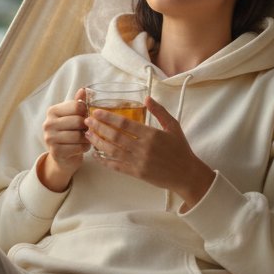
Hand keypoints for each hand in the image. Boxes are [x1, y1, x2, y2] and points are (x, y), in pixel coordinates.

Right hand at [39, 88, 88, 190]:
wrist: (63, 156)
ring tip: (86, 139)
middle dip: (87, 126)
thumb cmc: (70, 132)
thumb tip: (83, 89)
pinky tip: (82, 147)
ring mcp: (50, 138)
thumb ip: (78, 103)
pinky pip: (78, 147)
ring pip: (79, 135)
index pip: (77, 106)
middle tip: (88, 130)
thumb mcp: (73, 116)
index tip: (86, 117)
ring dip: (87, 138)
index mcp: (52, 111)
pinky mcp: (56, 152)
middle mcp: (48, 123)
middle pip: (79, 121)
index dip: (86, 112)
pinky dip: (84, 148)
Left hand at [85, 96, 214, 209]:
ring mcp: (138, 162)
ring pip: (112, 151)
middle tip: (86, 121)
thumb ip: (160, 111)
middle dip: (98, 127)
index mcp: (151, 135)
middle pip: (114, 136)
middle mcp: (143, 148)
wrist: (187, 175)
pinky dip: (104, 160)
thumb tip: (147, 98)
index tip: (96, 112)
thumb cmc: (180, 149)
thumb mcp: (173, 126)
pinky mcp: (136, 173)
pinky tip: (95, 154)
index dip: (107, 117)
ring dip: (97, 142)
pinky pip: (116, 166)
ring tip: (87, 135)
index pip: (124, 124)